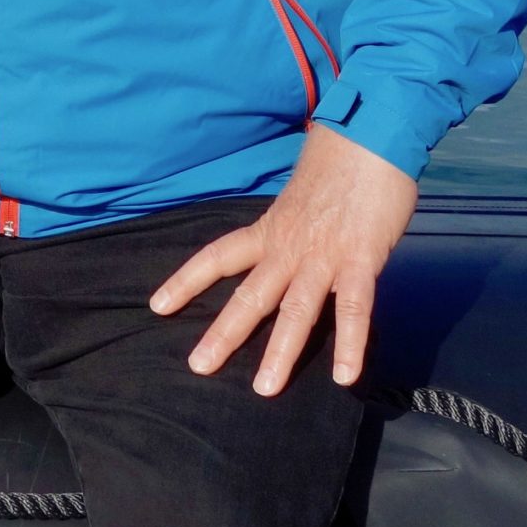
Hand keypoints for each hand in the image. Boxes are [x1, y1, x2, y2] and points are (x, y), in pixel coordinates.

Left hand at [150, 125, 415, 395]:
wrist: (370, 136)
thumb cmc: (338, 165)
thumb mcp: (299, 200)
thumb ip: (291, 230)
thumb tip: (288, 250)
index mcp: (270, 229)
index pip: (218, 256)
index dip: (187, 281)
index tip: (157, 305)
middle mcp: (289, 246)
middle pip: (249, 294)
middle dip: (223, 333)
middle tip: (199, 366)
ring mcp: (323, 255)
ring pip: (295, 309)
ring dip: (280, 351)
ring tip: (264, 390)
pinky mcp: (361, 260)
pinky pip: (354, 308)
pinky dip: (350, 343)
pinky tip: (344, 376)